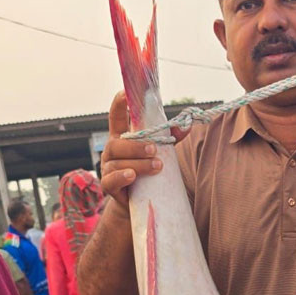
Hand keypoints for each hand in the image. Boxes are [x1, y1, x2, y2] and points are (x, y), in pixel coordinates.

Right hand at [99, 91, 189, 210]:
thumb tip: (187, 125)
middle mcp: (112, 151)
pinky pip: (111, 179)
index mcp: (122, 138)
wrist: (140, 201)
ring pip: (117, 162)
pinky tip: (133, 175)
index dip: (119, 105)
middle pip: (117, 143)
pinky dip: (122, 176)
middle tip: (155, 148)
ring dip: (138, 163)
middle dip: (136, 145)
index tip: (124, 93)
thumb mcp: (160, 151)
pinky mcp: (109, 185)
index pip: (117, 118)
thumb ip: (170, 137)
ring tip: (156, 166)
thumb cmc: (149, 170)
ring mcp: (108, 168)